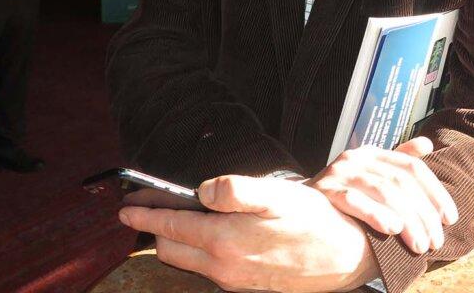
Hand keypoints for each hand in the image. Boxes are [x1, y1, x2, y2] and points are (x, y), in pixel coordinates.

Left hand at [119, 175, 378, 292]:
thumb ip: (235, 191)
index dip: (145, 214)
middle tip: (147, 204)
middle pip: (171, 248)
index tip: (126, 208)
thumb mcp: (277, 195)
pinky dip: (197, 248)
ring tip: (177, 214)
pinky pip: (208, 267)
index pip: (170, 227)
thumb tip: (202, 191)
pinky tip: (210, 231)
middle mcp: (223, 266)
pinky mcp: (245, 284)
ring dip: (176, 237)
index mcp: (224, 241)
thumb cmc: (315, 221)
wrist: (347, 257)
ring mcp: (233, 279)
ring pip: (188, 259)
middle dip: (155, 226)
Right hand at [307, 136, 457, 253]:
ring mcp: (340, 172)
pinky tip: (391, 229)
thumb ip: (399, 163)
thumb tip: (427, 144)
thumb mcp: (373, 176)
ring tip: (419, 244)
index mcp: (374, 153)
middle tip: (435, 241)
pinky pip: (354, 200)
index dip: (435, 193)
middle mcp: (358, 157)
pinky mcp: (325, 190)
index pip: (413, 168)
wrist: (301, 206)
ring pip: (383, 191)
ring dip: (407, 220)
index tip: (450, 218)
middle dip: (424, 214)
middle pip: (402, 182)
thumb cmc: (346, 194)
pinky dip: (375, 214)